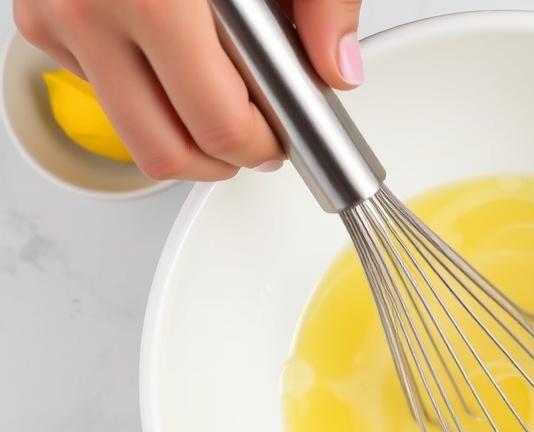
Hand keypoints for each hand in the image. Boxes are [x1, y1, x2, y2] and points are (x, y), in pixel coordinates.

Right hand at [13, 0, 363, 179]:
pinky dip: (141, 83)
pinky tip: (172, 47)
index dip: (262, 144)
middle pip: (163, 149)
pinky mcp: (38, 13)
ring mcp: (56, 14)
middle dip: (222, 156)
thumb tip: (337, 67)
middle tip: (257, 131)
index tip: (282, 135)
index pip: (217, 125)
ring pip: (128, 124)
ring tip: (219, 82)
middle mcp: (91, 11)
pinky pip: (95, 82)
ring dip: (179, 123)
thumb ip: (322, 1)